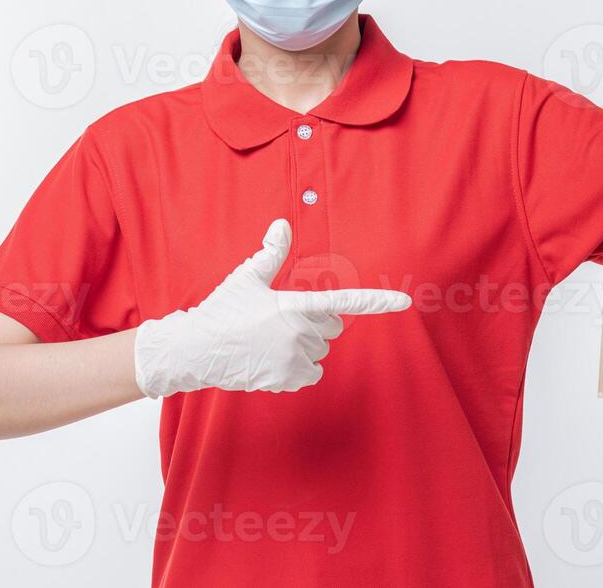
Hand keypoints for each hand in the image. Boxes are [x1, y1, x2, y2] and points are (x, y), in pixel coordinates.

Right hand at [133, 220, 411, 396]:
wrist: (197, 350)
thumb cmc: (222, 311)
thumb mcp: (246, 278)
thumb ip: (270, 253)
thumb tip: (282, 224)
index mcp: (294, 304)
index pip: (343, 300)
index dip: (377, 301)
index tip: (405, 302)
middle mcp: (300, 332)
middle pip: (331, 328)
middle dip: (314, 324)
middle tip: (280, 321)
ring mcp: (295, 358)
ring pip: (320, 351)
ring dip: (304, 346)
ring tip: (271, 341)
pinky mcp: (288, 379)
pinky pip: (311, 372)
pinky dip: (299, 368)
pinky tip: (274, 360)